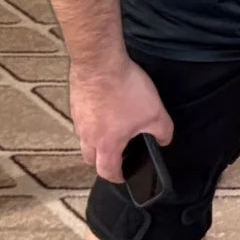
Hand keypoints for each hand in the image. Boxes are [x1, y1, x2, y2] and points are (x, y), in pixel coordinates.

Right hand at [71, 53, 173, 183]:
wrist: (100, 62)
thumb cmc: (125, 90)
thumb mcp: (154, 113)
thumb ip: (162, 132)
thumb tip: (163, 140)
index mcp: (106, 144)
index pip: (107, 171)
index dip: (117, 177)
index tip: (124, 176)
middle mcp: (87, 135)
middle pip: (90, 158)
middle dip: (102, 161)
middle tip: (116, 155)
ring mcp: (78, 118)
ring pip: (84, 138)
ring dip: (96, 140)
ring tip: (113, 129)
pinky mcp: (75, 102)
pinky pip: (82, 119)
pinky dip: (92, 120)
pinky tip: (106, 108)